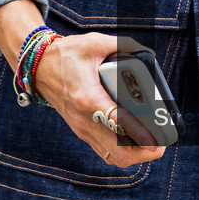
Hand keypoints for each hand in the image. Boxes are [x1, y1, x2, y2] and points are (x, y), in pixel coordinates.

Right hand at [0, 1, 163, 170]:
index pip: (115, 123)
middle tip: (161, 143)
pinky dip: (123, 151)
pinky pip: (105, 151)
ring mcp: (82, 129)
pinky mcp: (81, 131)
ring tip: (153, 144)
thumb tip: (148, 53)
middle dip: (143, 152)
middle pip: (117, 151)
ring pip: (112, 157)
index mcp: (88, 98)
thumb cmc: (66, 55)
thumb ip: (124, 45)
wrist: (38, 67)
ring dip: (135, 155)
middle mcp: (84, 119)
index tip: (156, 139)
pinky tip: (136, 142)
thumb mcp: (95, 42)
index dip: (138, 134)